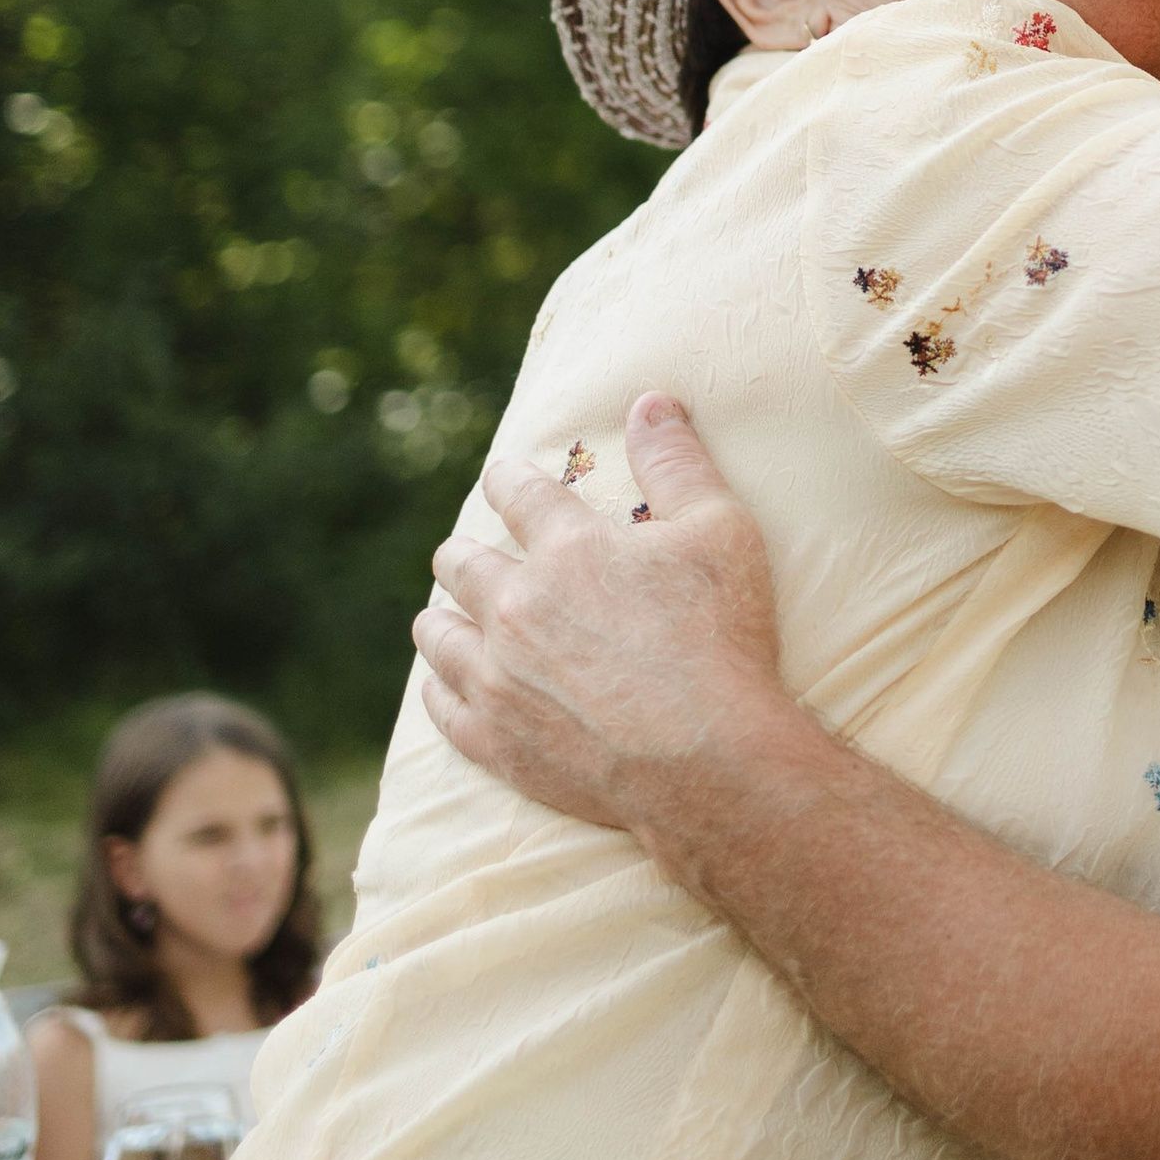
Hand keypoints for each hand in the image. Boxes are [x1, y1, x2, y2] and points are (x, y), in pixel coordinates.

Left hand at [414, 394, 787, 861]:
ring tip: (441, 616)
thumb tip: (650, 401)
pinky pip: (443, 709)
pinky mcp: (497, 741)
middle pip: (461, 565)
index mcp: (568, 548)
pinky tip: (442, 686)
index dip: (507, 480)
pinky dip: (439, 690)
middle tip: (462, 553)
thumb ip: (678, 462)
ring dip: (439, 618)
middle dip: (461, 553)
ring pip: (438, 636)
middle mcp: (517, 606)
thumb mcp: (720, 529)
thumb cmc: (721, 637)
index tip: (500, 477)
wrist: (708, 758)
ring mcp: (499, 677)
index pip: (519, 495)